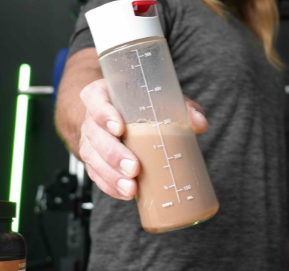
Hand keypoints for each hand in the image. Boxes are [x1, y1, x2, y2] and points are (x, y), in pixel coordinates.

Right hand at [78, 79, 207, 200]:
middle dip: (113, 153)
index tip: (119, 128)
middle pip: (94, 134)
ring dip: (111, 175)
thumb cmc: (140, 104)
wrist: (117, 115)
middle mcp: (91, 118)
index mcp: (102, 94)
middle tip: (134, 168)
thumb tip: (199, 123)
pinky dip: (110, 186)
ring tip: (131, 189)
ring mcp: (89, 140)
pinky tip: (125, 194)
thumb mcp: (159, 98)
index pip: (94, 100)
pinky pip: (95, 175)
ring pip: (92, 158)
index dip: (103, 114)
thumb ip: (181, 107)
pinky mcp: (93, 160)